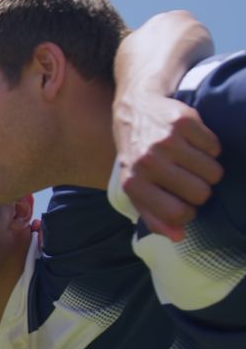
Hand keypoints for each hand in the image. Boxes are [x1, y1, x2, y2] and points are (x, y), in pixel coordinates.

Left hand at [112, 92, 221, 240]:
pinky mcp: (182, 122)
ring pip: (212, 171)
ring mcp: (165, 141)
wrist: (135, 111)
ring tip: (189, 159)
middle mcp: (148, 162)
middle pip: (201, 193)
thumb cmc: (138, 157)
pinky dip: (209, 147)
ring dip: (207, 168)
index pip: (178, 214)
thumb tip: (179, 236)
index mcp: (134, 184)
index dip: (188, 211)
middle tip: (186, 176)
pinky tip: (191, 142)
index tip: (182, 201)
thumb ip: (154, 217)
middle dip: (200, 188)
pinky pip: (214, 147)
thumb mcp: (137, 188)